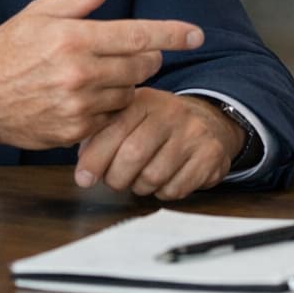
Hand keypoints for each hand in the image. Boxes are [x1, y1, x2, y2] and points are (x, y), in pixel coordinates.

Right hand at [0, 0, 203, 149]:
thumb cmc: (7, 51)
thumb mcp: (40, 13)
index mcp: (75, 38)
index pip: (139, 35)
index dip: (173, 33)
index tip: (197, 34)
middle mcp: (81, 73)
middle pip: (141, 65)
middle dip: (143, 57)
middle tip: (126, 53)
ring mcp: (79, 105)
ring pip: (129, 92)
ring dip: (124, 84)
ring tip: (96, 76)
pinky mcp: (75, 131)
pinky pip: (111, 118)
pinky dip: (108, 108)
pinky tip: (87, 98)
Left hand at [74, 87, 244, 198]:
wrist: (210, 123)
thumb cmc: (159, 126)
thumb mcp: (132, 117)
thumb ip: (103, 133)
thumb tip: (84, 164)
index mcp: (146, 100)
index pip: (114, 130)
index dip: (95, 158)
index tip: (84, 178)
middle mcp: (171, 112)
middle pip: (132, 155)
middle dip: (116, 178)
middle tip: (115, 181)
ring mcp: (193, 133)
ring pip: (153, 177)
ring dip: (140, 187)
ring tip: (141, 178)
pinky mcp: (209, 155)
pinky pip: (175, 188)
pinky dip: (163, 192)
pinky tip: (165, 180)